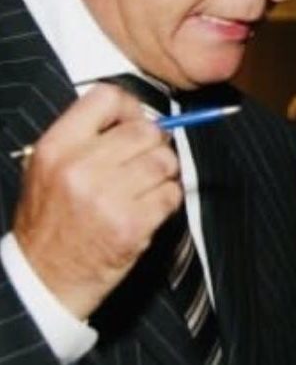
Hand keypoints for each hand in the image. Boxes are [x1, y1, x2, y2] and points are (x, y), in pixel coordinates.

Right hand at [12, 83, 181, 318]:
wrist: (43, 279)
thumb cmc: (51, 222)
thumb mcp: (48, 169)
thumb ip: (84, 138)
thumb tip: (136, 116)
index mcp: (57, 148)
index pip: (106, 97)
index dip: (130, 107)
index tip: (134, 123)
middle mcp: (81, 168)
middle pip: (146, 130)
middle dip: (154, 144)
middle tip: (147, 159)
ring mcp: (108, 197)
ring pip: (165, 161)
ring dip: (164, 173)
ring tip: (145, 188)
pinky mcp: (132, 224)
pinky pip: (172, 193)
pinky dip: (167, 199)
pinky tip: (148, 209)